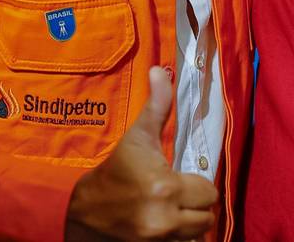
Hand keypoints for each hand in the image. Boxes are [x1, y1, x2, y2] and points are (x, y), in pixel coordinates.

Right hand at [65, 66, 216, 240]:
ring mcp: (158, 239)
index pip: (208, 192)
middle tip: (181, 192)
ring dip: (190, 221)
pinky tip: (166, 221)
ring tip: (176, 207)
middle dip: (197, 204)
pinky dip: (177, 235)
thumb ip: (157, 104)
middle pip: (206, 217)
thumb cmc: (118, 167)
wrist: (86, 207)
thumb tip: (160, 69)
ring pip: (196, 233)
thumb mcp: (138, 135)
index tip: (183, 177)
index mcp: (166, 187)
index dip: (199, 184)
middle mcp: (165, 218)